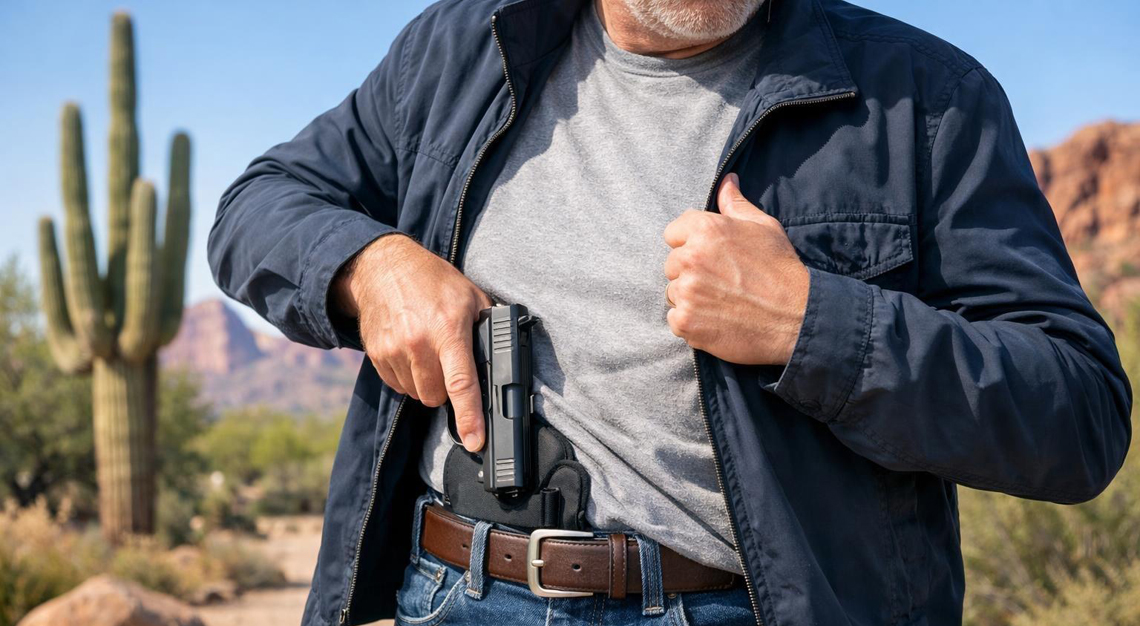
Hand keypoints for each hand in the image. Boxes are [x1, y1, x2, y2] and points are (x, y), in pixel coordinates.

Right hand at [333, 233, 492, 451]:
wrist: (382, 267)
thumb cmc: (433, 281)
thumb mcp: (470, 296)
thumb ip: (487, 328)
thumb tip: (504, 359)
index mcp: (447, 328)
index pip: (461, 382)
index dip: (470, 416)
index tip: (475, 440)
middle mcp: (418, 342)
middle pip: (437, 396)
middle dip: (448, 388)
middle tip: (450, 362)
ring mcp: (393, 350)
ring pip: (417, 394)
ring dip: (427, 384)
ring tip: (429, 352)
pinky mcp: (376, 355)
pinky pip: (398, 386)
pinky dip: (408, 378)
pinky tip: (412, 353)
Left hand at [662, 173, 809, 364]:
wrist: (796, 317)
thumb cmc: (781, 269)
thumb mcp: (764, 227)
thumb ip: (736, 204)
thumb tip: (726, 181)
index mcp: (704, 229)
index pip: (673, 233)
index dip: (690, 244)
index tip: (711, 257)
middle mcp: (690, 258)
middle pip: (672, 264)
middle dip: (690, 272)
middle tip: (721, 282)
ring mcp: (686, 291)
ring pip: (673, 292)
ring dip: (691, 298)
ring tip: (722, 302)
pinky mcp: (685, 321)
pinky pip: (675, 319)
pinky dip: (692, 323)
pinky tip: (717, 320)